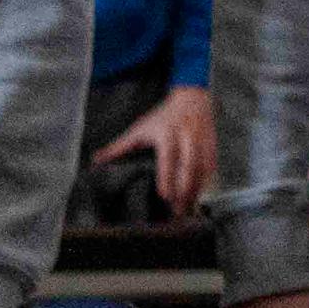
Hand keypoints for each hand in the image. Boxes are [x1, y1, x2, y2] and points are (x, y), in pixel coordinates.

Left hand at [94, 82, 216, 216]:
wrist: (192, 98)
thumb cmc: (163, 116)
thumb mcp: (140, 128)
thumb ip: (119, 146)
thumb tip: (96, 160)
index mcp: (168, 133)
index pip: (168, 159)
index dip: (167, 178)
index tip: (165, 196)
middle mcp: (187, 137)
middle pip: (189, 166)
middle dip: (185, 189)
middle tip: (178, 209)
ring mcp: (202, 141)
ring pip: (203, 169)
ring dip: (197, 189)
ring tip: (188, 207)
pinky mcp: (212, 145)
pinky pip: (211, 166)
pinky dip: (206, 182)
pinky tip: (198, 194)